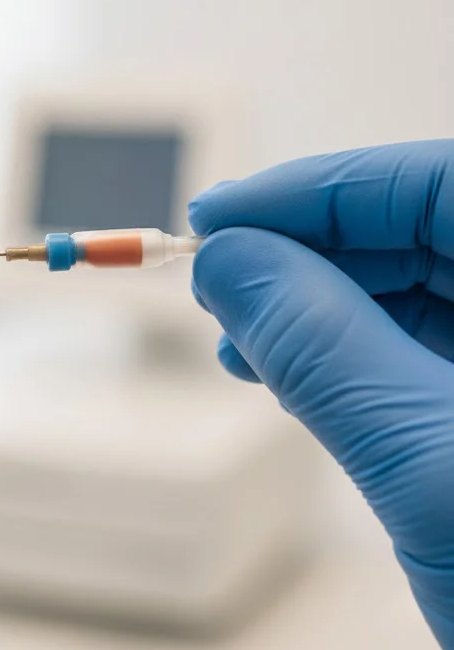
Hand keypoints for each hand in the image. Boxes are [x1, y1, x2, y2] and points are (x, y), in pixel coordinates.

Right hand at [189, 141, 453, 649]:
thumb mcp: (432, 467)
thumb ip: (322, 348)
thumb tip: (226, 262)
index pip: (437, 183)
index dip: (317, 188)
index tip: (218, 217)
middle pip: (425, 228)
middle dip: (308, 251)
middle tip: (219, 280)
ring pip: (422, 284)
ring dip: (318, 303)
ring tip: (242, 339)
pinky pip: (428, 343)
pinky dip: (350, 350)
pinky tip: (292, 369)